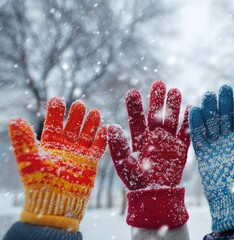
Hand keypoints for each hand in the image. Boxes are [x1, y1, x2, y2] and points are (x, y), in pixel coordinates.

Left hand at [8, 97, 106, 231]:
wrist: (56, 202)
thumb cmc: (40, 183)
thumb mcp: (29, 160)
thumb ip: (24, 140)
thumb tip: (14, 120)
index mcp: (50, 145)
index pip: (53, 124)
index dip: (55, 112)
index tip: (57, 100)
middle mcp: (65, 148)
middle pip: (72, 127)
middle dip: (76, 115)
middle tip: (79, 103)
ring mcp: (78, 155)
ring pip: (86, 135)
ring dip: (91, 124)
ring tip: (95, 111)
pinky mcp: (90, 163)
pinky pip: (98, 149)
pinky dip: (102, 139)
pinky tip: (107, 128)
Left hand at [108, 80, 189, 228]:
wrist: (156, 195)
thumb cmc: (137, 181)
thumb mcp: (125, 165)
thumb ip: (119, 147)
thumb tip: (111, 127)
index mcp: (139, 138)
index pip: (136, 119)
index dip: (135, 106)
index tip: (133, 92)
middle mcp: (154, 136)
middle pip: (156, 114)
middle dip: (157, 100)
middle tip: (158, 83)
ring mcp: (168, 141)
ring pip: (171, 120)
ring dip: (173, 106)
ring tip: (174, 90)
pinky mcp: (181, 148)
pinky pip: (186, 133)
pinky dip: (189, 122)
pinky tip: (190, 108)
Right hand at [189, 85, 233, 232]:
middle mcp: (228, 141)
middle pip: (225, 117)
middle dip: (224, 103)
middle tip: (224, 87)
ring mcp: (215, 146)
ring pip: (211, 124)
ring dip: (210, 110)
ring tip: (209, 95)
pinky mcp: (203, 154)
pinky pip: (198, 137)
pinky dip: (196, 125)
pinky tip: (195, 110)